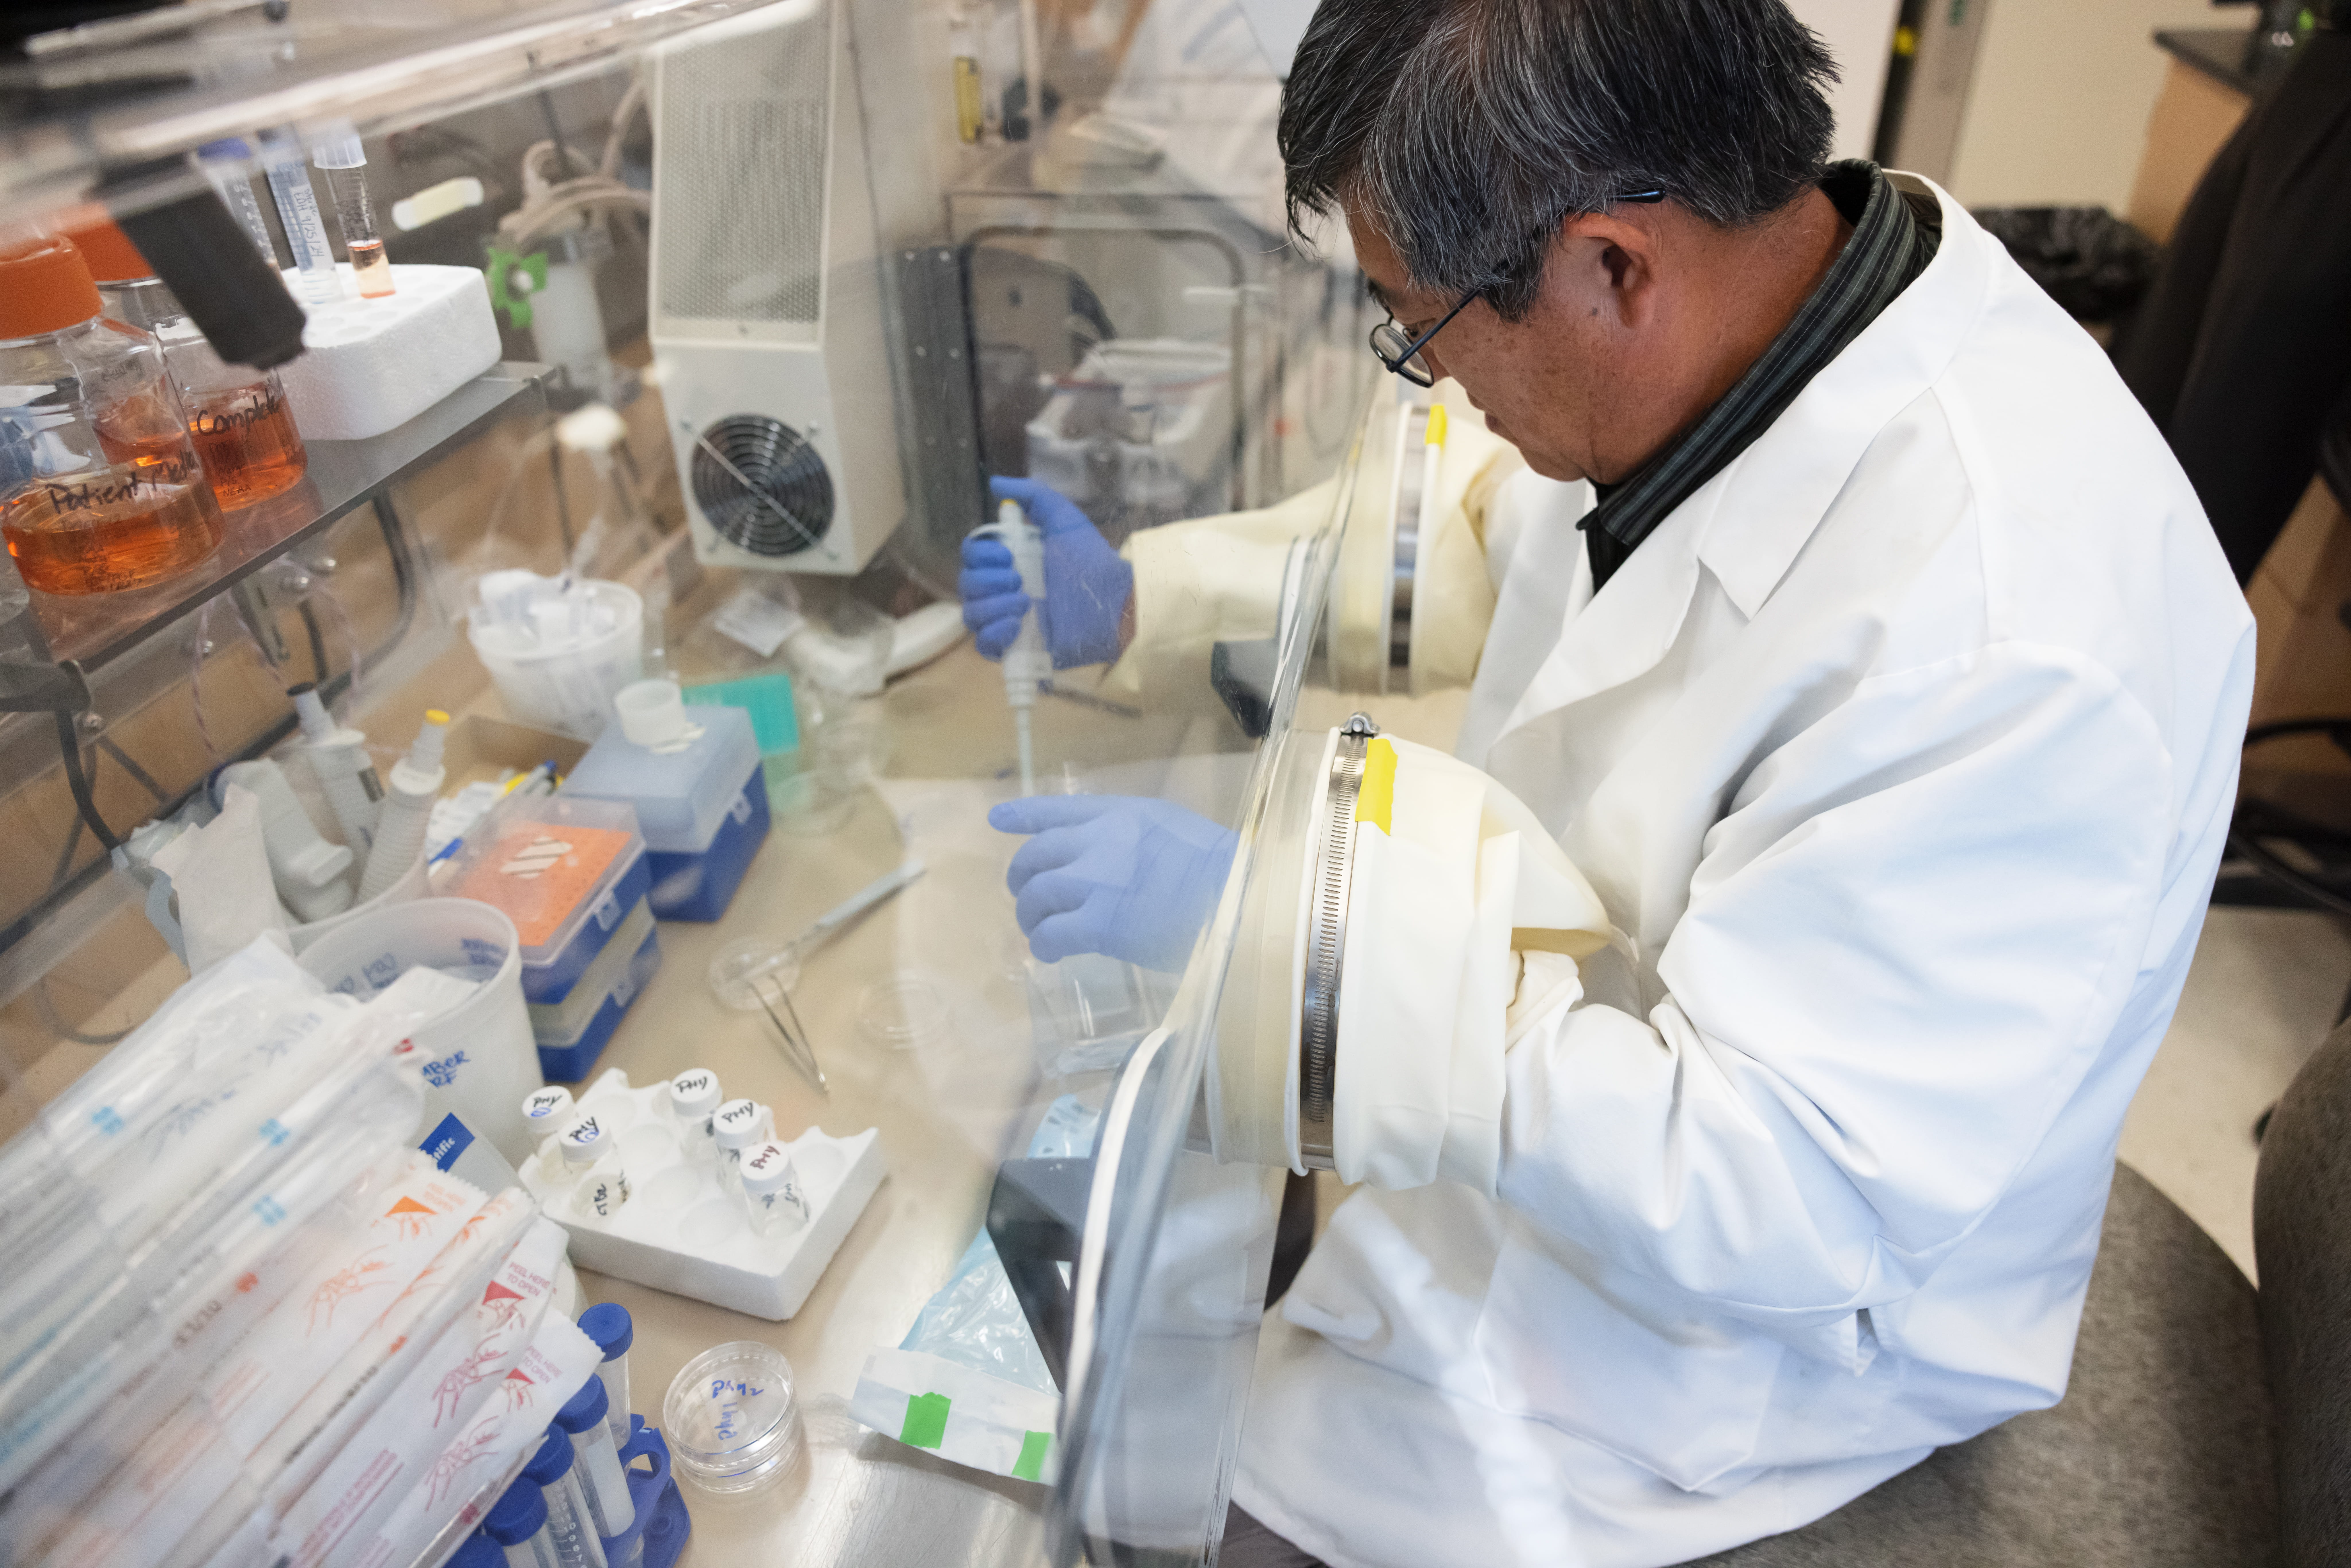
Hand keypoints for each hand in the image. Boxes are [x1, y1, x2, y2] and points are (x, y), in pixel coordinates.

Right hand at [958, 476, 1135, 668]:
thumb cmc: (1090, 560)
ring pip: (972, 615)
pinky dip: (995, 635)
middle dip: (988, 580)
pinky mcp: (1016, 648)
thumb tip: (996, 483)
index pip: (972, 555)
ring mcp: (1008, 620)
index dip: (981, 554)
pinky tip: (1017, 626)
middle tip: (1020, 579)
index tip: (1008, 554)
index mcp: (1010, 560)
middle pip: (967, 585)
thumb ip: (1032, 495)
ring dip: (994, 606)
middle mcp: (1003, 589)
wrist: (1112, 602)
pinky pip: (985, 646)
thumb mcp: (1063, 518)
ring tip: (1026, 603)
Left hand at [990, 794, 1237, 971]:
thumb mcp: (1173, 831)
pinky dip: (1043, 945)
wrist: (1240, 900)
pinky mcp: (1099, 924)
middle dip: (1022, 876)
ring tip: (1039, 930)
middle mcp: (1100, 841)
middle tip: (1026, 897)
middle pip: (1036, 854)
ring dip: (1031, 915)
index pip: (1058, 809)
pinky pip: (1051, 934)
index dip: (1022, 815)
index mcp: (1122, 815)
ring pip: (1037, 895)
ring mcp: (1096, 882)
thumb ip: (1134, 839)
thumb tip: (1108, 860)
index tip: (997, 819)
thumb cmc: (1220, 871)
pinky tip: (1051, 954)